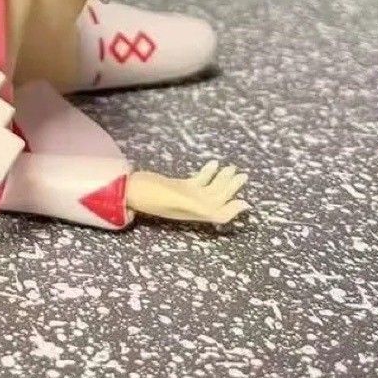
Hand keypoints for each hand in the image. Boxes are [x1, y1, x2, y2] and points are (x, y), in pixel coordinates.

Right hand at [126, 161, 248, 226]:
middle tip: (243, 176)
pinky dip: (208, 173)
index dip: (234, 210)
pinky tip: (213, 164)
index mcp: (194, 212)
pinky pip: (199, 181)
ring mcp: (187, 196)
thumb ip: (196, 206)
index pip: (219, 214)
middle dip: (231, 189)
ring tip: (232, 168)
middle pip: (218, 198)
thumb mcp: (175, 201)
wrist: (131, 188)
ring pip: (210, 188)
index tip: (246, 202)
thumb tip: (217, 211)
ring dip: (222, 180)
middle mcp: (193, 206)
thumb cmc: (151, 196)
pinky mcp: (180, 186)